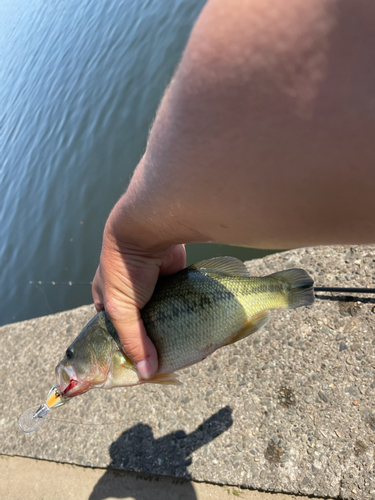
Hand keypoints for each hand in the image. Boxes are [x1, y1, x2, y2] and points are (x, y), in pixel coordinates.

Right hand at [92, 222, 185, 379]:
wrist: (147, 231)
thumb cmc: (124, 270)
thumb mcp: (120, 310)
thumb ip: (133, 340)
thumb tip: (147, 372)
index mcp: (106, 300)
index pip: (113, 332)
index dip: (124, 349)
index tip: (139, 367)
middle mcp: (128, 294)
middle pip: (139, 325)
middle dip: (150, 341)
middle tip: (165, 361)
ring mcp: (151, 287)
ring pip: (160, 315)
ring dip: (168, 329)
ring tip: (182, 349)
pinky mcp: (170, 281)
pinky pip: (176, 302)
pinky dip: (182, 314)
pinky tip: (192, 329)